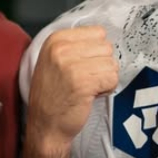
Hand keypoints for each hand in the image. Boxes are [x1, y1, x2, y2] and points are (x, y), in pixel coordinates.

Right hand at [27, 26, 118, 151]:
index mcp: (55, 39)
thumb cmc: (53, 95)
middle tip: (86, 79)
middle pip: (106, 47)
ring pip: (112, 63)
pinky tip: (92, 95)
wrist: (45, 126)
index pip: (97, 32)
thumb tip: (104, 39)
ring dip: (105, 78)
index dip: (96, 51)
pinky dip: (107, 89)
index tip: (83, 65)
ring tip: (88, 88)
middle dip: (102, 65)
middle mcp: (61, 48)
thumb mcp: (54, 60)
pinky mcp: (83, 82)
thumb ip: (76, 46)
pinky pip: (112, 78)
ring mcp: (71, 65)